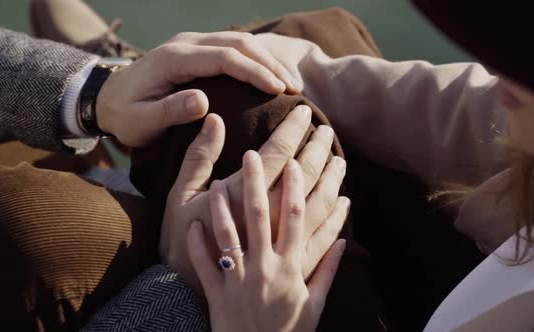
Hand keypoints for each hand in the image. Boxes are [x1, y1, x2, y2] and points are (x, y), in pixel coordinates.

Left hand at [96, 31, 301, 146]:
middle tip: (295, 89)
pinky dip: (255, 61)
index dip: (255, 72)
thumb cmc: (124, 115)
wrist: (106, 98)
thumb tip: (204, 102)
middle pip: (238, 44)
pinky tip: (270, 78)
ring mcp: (192, 45)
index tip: (279, 90)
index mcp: (175, 59)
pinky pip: (232, 49)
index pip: (225, 58)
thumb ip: (169, 111)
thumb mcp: (140, 121)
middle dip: (270, 64)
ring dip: (267, 61)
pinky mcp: (196, 52)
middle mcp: (186, 44)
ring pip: (239, 43)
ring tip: (290, 84)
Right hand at [162, 105, 348, 290]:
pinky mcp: (292, 267)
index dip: (293, 130)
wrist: (185, 294)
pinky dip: (336, 219)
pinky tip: (343, 203)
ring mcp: (283, 245)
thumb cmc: (179, 241)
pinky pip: (322, 240)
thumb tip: (215, 119)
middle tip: (326, 131)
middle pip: (304, 177)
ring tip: (339, 160)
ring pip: (318, 206)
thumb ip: (199, 156)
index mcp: (242, 198)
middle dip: (317, 149)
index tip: (305, 112)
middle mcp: (269, 220)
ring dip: (331, 180)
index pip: (277, 154)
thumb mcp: (179, 195)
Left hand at [187, 151, 346, 331]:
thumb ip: (328, 271)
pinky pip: (204, 265)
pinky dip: (197, 245)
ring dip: (222, 206)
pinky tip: (192, 224)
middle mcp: (264, 268)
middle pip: (259, 216)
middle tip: (250, 153)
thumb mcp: (315, 305)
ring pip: (227, 235)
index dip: (294, 188)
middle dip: (255, 182)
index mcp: (291, 268)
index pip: (295, 219)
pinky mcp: (217, 294)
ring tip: (217, 181)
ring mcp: (238, 280)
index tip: (294, 161)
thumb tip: (341, 241)